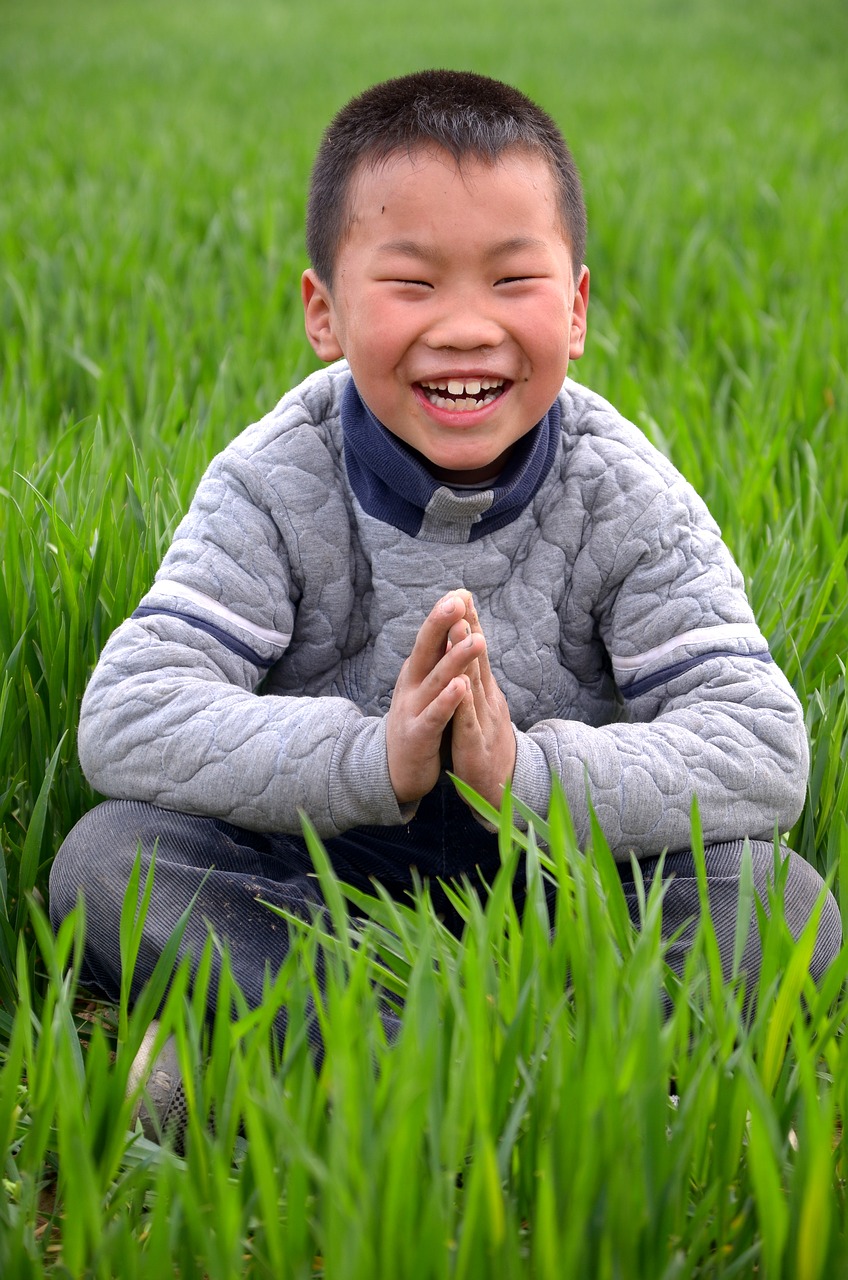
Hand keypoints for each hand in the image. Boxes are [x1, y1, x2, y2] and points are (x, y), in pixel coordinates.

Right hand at [386, 592, 485, 804]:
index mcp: (417, 672)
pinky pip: (435, 715)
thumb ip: (436, 659)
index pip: (431, 637)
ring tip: (475, 639)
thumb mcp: (424, 686)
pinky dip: (447, 701)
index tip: (461, 591)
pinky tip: (461, 686)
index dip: (444, 615)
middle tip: (457, 600)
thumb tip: (449, 625)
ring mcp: (413, 709)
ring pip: (436, 680)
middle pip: (426, 649)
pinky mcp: (418, 734)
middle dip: (441, 624)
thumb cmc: (417, 722)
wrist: (395, 770)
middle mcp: (412, 685)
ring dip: (455, 658)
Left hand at [449, 596, 515, 809]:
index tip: (461, 594)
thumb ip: (476, 679)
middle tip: (462, 599)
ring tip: (459, 628)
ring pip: (474, 683)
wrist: (503, 787)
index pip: (476, 651)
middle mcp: (486, 699)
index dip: (469, 623)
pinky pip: (468, 720)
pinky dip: (464, 702)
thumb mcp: (482, 706)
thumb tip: (469, 650)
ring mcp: (483, 719)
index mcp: (484, 690)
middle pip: (477, 658)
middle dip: (469, 628)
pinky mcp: (475, 743)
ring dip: (466, 654)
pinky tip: (459, 686)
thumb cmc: (488, 742)